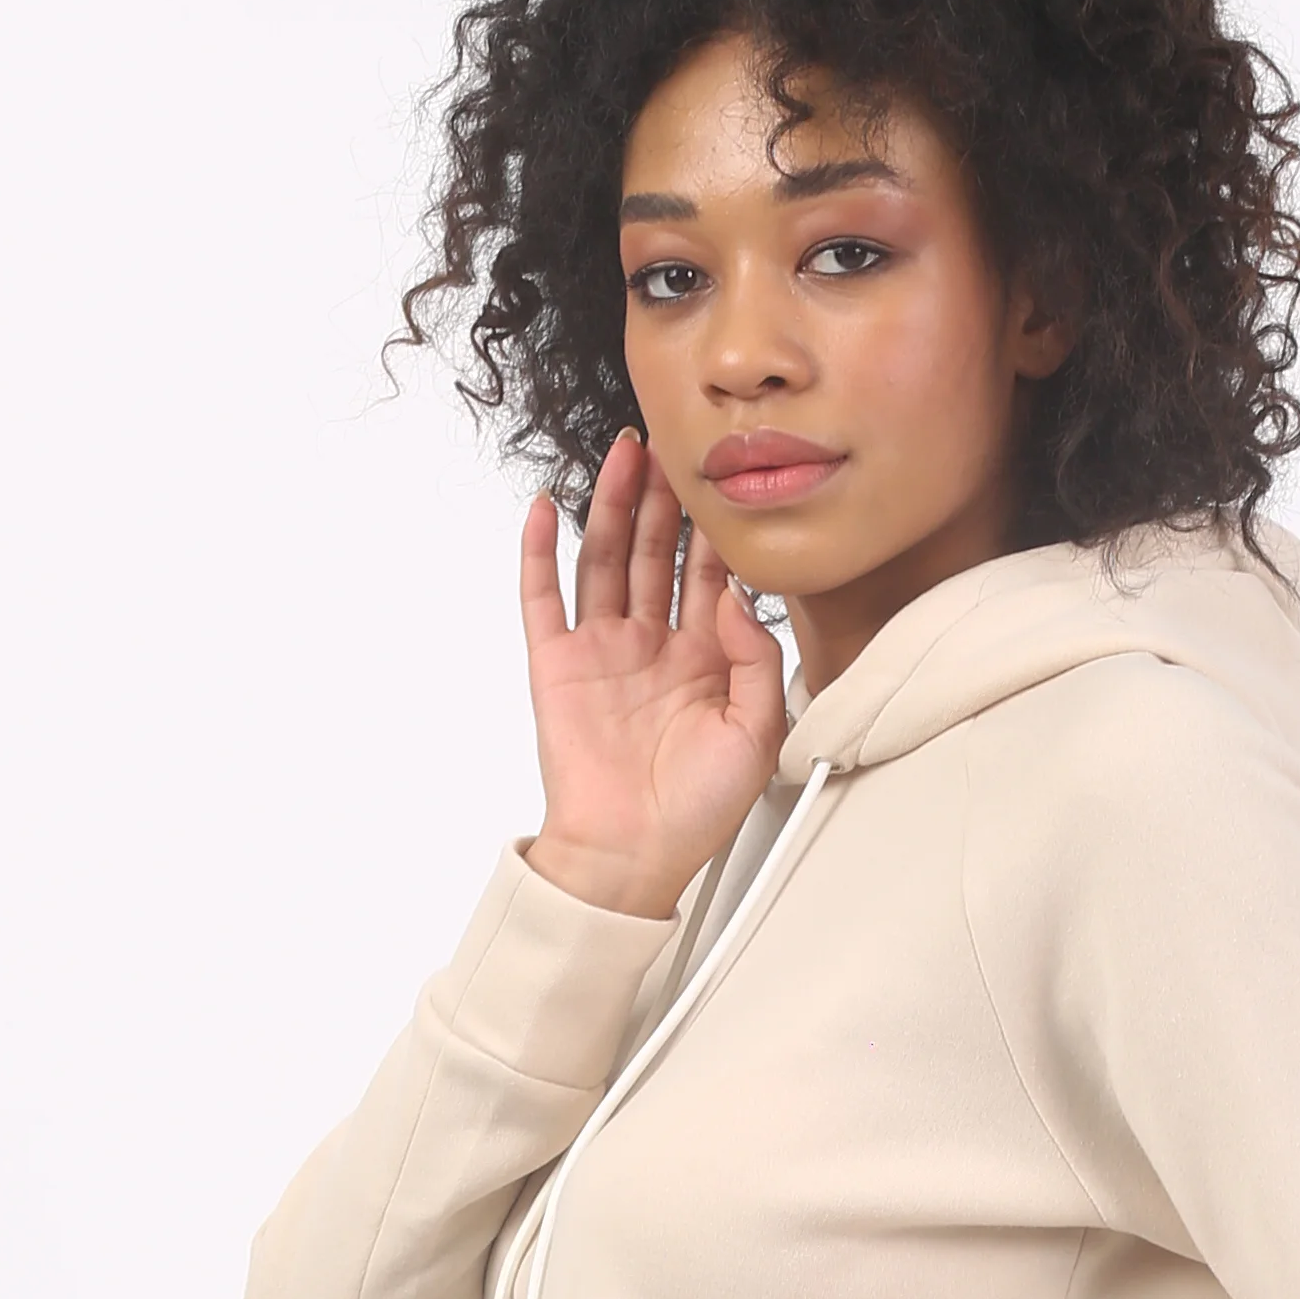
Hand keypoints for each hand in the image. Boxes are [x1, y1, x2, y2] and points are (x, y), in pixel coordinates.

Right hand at [517, 432, 787, 922]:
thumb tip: (741, 597)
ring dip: (612, 504)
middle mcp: (652, 645)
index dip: (713, 524)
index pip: (708, 573)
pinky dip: (540, 552)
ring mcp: (602, 651)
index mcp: (703, 659)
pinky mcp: (556, 665)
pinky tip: (546, 510)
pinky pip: (543, 597)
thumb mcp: (758, 734)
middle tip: (670, 441)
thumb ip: (759, 659)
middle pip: (654, 551)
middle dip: (663, 496)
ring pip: (605, 558)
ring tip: (623, 453)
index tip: (722, 472)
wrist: (631, 857)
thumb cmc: (695, 811)